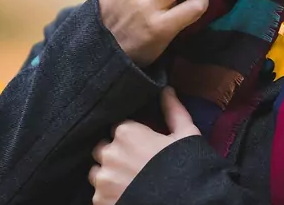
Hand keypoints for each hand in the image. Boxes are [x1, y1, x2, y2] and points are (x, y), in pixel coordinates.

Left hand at [89, 87, 200, 204]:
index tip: (141, 146)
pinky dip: (109, 194)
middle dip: (116, 154)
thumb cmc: (185, 167)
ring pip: (98, 173)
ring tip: (129, 182)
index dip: (131, 136)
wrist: (185, 200)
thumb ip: (173, 110)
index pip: (119, 128)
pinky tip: (126, 195)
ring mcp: (102, 180)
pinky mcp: (100, 202)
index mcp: (126, 132)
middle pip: (104, 149)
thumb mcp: (185, 135)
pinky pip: (99, 195)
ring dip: (109, 175)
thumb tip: (167, 90)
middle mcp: (109, 154)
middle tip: (135, 165)